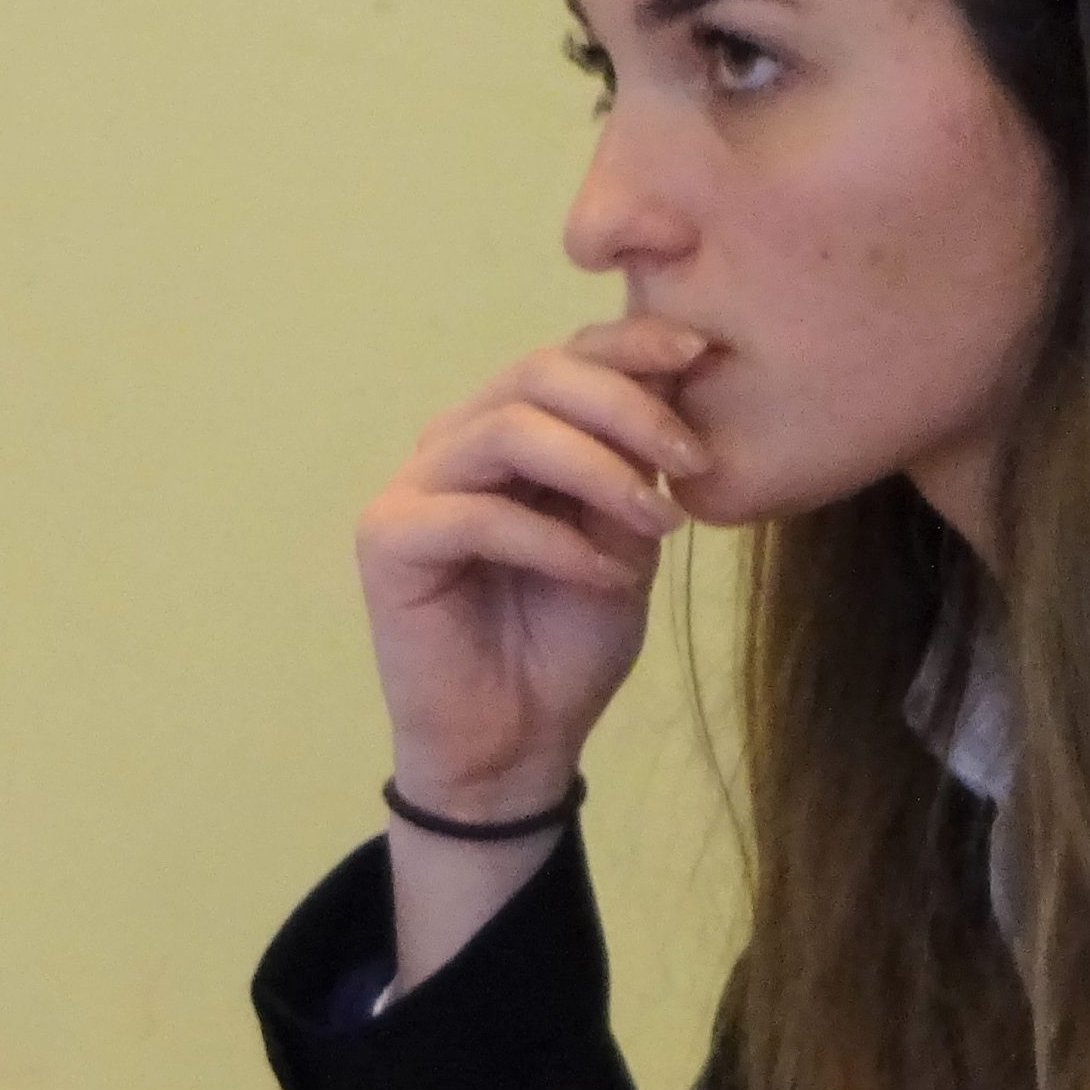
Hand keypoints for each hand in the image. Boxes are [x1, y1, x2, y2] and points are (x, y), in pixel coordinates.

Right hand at [356, 316, 712, 813]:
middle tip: (690, 459)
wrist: (519, 745)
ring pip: (508, 430)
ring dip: (598, 469)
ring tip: (657, 522)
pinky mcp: (389, 539)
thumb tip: (675, 378)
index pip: (565, 357)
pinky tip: (604, 576)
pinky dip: (554, 541)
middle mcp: (456, 442)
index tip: (701, 353)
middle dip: (625, 406)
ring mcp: (415, 485)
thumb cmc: (569, 644)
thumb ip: (637, 466)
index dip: (630, 344)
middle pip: (536, 374)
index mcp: (511, 429)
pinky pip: (478, 514)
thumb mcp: (627, 540)